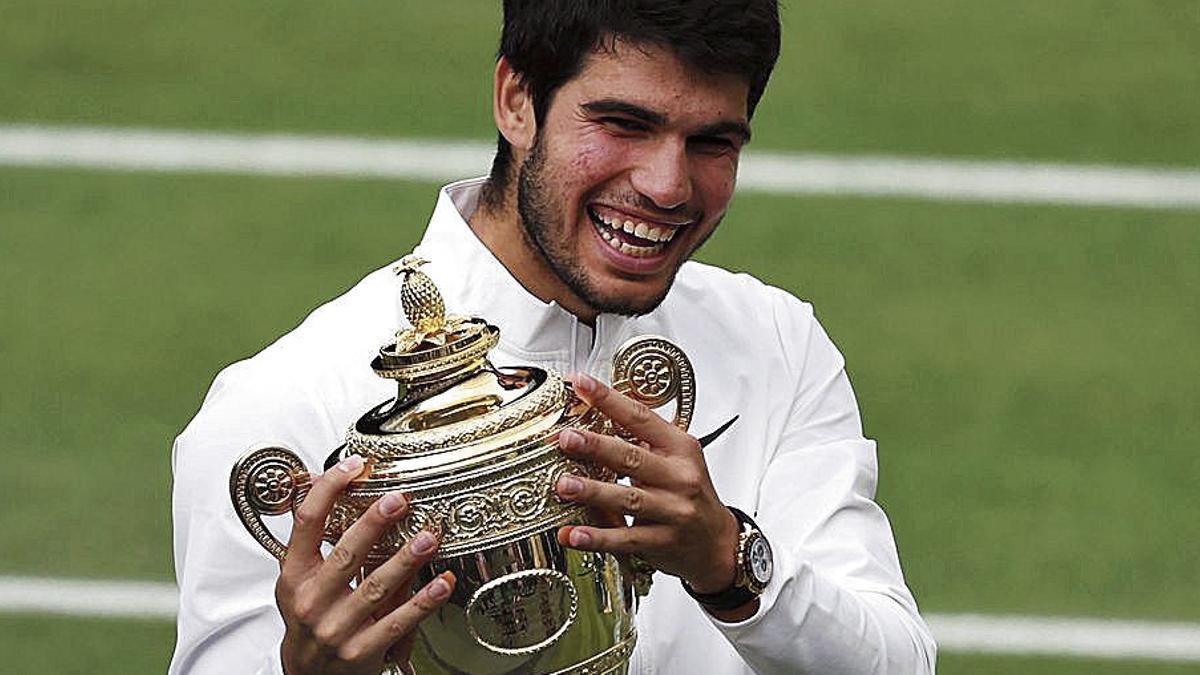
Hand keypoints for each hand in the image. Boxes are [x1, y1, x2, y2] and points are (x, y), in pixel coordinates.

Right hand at [276, 454, 455, 674]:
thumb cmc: (309, 620)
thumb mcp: (302, 581)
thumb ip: (323, 543)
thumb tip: (346, 490)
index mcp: (294, 576)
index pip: (306, 523)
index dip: (328, 489)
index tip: (354, 466)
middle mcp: (311, 602)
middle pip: (345, 555)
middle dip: (373, 524)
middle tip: (399, 500)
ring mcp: (336, 628)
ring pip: (375, 588)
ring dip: (405, 561)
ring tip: (427, 538)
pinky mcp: (362, 651)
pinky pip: (398, 622)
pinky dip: (422, 602)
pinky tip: (441, 583)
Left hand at [554, 373, 739, 594]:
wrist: (717, 542)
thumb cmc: (690, 493)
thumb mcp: (677, 458)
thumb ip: (642, 439)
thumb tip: (593, 414)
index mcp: (680, 448)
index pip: (641, 417)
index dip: (609, 399)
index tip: (581, 384)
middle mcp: (679, 477)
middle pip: (632, 458)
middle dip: (596, 446)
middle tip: (567, 438)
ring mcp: (673, 511)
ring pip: (628, 498)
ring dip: (593, 492)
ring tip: (563, 484)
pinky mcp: (663, 543)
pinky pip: (625, 539)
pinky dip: (597, 538)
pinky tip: (572, 534)